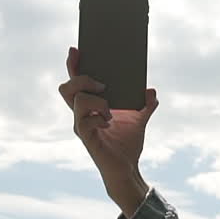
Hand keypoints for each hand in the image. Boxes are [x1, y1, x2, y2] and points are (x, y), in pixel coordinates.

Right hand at [59, 46, 157, 215]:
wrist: (128, 169)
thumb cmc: (127, 144)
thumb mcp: (140, 120)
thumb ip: (145, 105)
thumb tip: (151, 91)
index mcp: (91, 106)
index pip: (76, 82)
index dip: (74, 65)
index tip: (76, 49)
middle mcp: (81, 114)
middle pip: (67, 88)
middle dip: (82, 78)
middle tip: (103, 83)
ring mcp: (82, 126)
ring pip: (77, 101)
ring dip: (96, 100)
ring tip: (110, 109)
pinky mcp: (87, 138)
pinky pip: (84, 121)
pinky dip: (98, 117)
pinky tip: (109, 122)